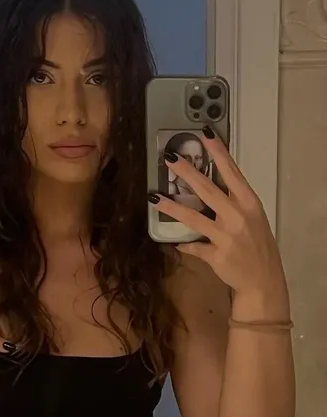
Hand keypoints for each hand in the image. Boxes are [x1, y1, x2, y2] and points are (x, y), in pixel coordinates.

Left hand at [149, 126, 286, 297]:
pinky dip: (182, 244)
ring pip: (193, 218)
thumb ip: (231, 204)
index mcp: (249, 204)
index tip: (206, 135)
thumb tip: (207, 188)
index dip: (219, 154)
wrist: (263, 280)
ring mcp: (226, 237)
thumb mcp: (252, 219)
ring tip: (154, 197)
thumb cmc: (257, 246)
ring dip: (171, 207)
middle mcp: (238, 217)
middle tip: (170, 159)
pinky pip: (192, 246)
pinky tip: (172, 242)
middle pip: (208, 190)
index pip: (232, 173)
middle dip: (187, 173)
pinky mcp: (215, 255)